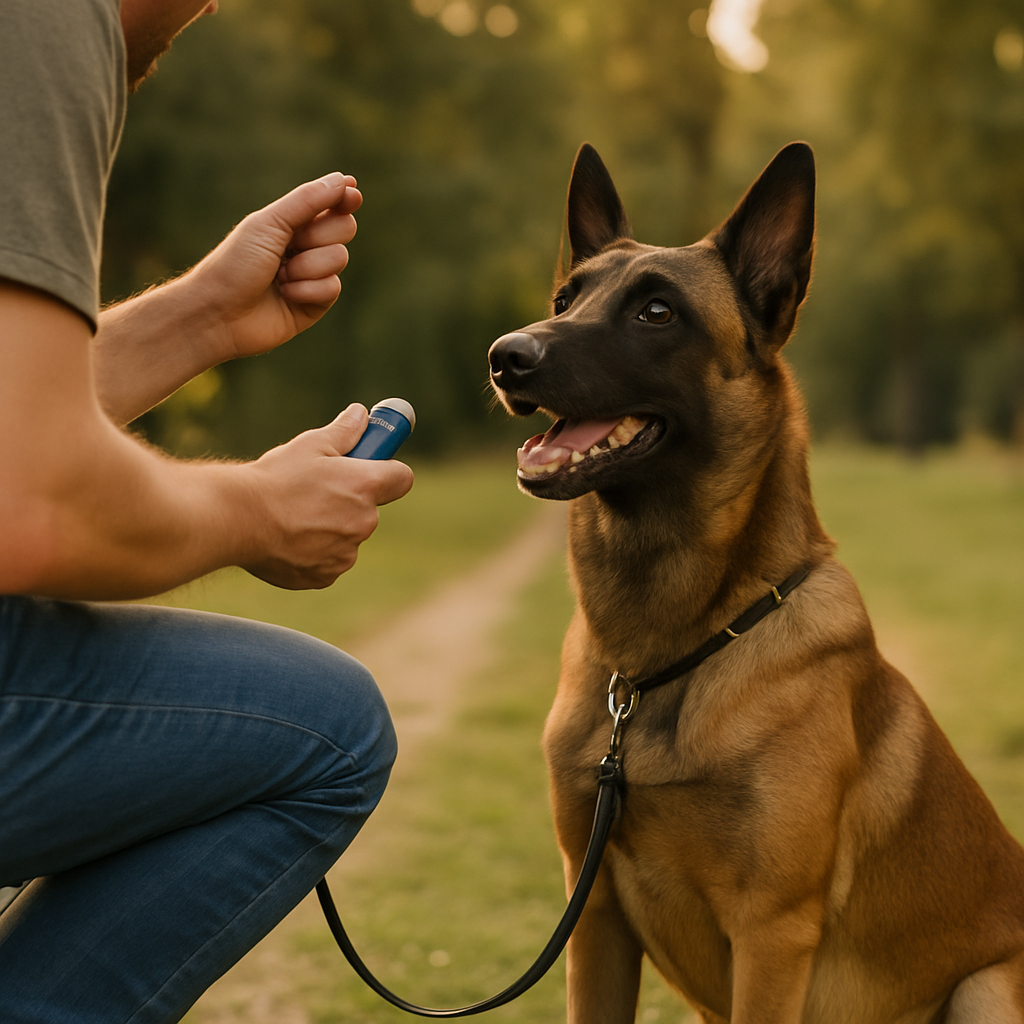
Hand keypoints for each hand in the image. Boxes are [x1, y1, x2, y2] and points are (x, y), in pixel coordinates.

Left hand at [93, 172, 361, 425]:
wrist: (219, 313)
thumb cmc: (235, 264)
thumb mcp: (269, 224)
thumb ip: (307, 201)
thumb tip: (344, 179)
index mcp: (291, 221)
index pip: (331, 203)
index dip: (344, 198)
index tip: (351, 195)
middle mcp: (305, 246)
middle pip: (344, 227)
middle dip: (318, 235)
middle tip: (291, 245)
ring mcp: (312, 275)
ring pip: (340, 258)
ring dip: (307, 267)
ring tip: (280, 277)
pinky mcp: (316, 304)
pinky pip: (333, 288)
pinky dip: (308, 290)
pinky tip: (286, 296)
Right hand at [241, 404, 414, 589]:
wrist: (237, 519)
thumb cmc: (274, 479)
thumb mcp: (310, 445)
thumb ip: (345, 431)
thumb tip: (362, 415)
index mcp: (365, 486)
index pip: (402, 478)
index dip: (388, 472)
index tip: (370, 468)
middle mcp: (364, 522)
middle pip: (369, 509)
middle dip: (350, 500)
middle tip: (315, 491)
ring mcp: (346, 553)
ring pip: (347, 536)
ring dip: (331, 528)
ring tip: (294, 515)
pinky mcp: (326, 576)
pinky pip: (328, 560)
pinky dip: (314, 551)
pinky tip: (289, 538)